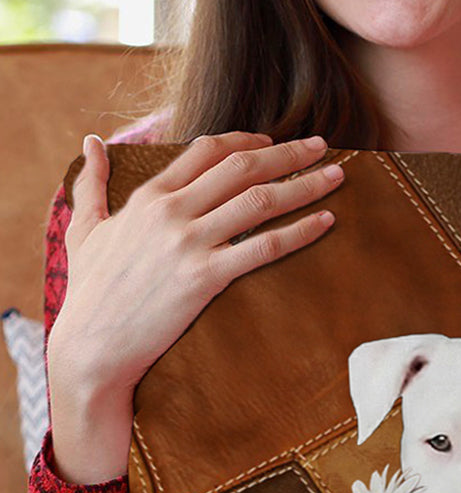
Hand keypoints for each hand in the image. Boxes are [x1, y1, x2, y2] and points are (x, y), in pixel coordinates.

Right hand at [50, 129, 344, 395]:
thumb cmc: (91, 292)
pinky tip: (326, 222)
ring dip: (304, 184)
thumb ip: (90, 184)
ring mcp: (190, 243)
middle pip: (242, 167)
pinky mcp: (206, 277)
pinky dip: (300, 231)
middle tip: (323, 146)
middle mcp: (172, 211)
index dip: (247, 141)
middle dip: (288, 153)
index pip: (207, 150)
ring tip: (337, 176)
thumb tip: (91, 142)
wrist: (92, 344)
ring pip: (260, 200)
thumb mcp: (83, 230)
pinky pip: (265, 246)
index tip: (274, 142)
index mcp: (149, 196)